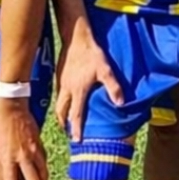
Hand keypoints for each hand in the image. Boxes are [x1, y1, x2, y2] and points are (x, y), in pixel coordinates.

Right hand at [54, 25, 123, 143]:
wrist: (76, 38)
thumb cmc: (92, 54)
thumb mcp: (106, 70)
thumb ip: (113, 87)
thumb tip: (120, 103)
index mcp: (78, 91)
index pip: (75, 115)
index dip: (76, 129)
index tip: (76, 140)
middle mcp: (67, 89)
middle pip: (61, 112)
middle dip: (64, 123)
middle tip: (68, 131)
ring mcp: (61, 82)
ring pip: (58, 103)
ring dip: (61, 113)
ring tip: (66, 120)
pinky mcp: (59, 75)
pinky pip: (58, 94)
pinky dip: (61, 102)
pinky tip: (66, 100)